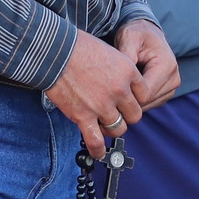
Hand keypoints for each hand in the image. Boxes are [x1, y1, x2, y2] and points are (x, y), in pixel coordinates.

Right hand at [45, 29, 148, 157]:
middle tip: (115, 112)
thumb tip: (118, 81)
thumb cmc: (77, 46)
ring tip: (103, 125)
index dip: (135, 98)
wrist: (54, 51)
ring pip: (118, 129)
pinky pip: (96, 140)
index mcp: (128, 72)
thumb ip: (119, 69)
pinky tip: (98, 152)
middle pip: (134, 115)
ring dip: (112, 128)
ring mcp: (102, 106)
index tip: (127, 99)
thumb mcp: (109, 51)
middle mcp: (119, 91)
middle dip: (125, 115)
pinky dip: (98, 149)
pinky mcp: (83, 116)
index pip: (144, 95)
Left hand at [114, 17, 179, 105]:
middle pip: (147, 102)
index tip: (110, 85)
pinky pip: (149, 104)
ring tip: (120, 84)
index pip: (145, 94)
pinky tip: (127, 87)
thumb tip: (123, 77)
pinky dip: (136, 99)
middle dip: (128, 98)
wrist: (146, 32)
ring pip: (148, 106)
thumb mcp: (129, 37)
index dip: (126, 93)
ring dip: (132, 99)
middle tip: (111, 87)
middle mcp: (174, 79)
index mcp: (167, 66)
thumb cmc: (136, 33)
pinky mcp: (166, 93)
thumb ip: (126, 55)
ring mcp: (171, 88)